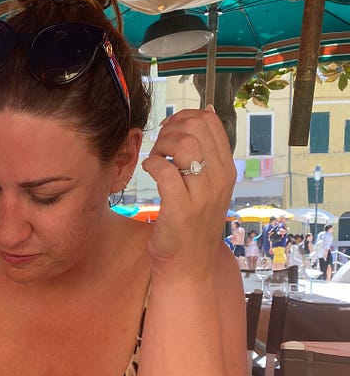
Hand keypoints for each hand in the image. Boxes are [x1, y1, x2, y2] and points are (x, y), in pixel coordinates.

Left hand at [141, 105, 234, 276]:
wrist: (189, 265)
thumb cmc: (192, 224)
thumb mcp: (208, 185)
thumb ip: (206, 153)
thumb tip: (205, 110)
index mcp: (227, 170)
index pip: (211, 122)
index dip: (184, 117)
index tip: (170, 131)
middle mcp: (219, 179)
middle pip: (196, 127)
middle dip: (170, 129)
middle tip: (158, 146)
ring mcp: (202, 195)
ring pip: (183, 144)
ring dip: (160, 145)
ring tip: (154, 159)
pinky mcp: (181, 209)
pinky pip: (165, 170)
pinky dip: (151, 164)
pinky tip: (148, 170)